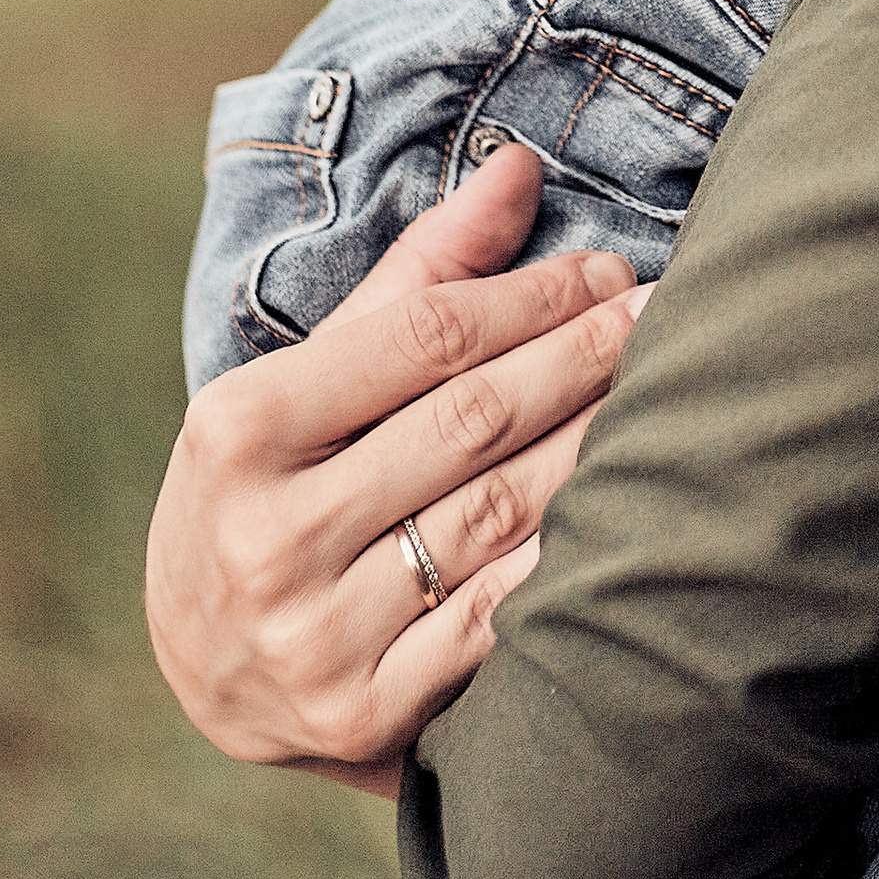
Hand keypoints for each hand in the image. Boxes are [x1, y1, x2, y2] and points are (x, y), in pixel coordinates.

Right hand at [145, 142, 648, 795]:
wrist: (206, 665)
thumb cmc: (275, 485)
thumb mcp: (307, 378)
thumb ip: (416, 277)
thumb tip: (520, 167)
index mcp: (239, 429)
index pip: (425, 337)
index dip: (535, 296)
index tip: (612, 270)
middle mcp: (267, 536)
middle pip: (473, 419)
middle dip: (586, 355)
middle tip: (667, 313)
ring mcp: (314, 634)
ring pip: (501, 513)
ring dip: (603, 443)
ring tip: (671, 391)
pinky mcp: (365, 712)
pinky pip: (503, 618)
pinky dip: (576, 555)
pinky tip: (638, 507)